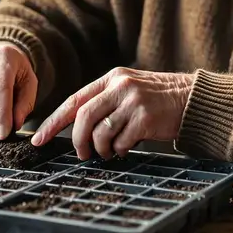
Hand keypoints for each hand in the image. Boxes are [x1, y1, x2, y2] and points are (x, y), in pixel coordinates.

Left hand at [31, 68, 193, 159]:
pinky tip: (127, 148)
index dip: (55, 121)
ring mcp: (133, 101)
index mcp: (111, 78)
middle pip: (83, 117)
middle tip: (82, 154)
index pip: (75, 100)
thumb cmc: (157, 101)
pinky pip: (122, 142)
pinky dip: (120, 150)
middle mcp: (120, 86)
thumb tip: (78, 130)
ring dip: (101, 149)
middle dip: (78, 140)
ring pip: (101, 132)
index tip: (40, 139)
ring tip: (110, 151)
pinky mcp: (146, 117)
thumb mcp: (128, 90)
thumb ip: (105, 103)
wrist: (192, 100)